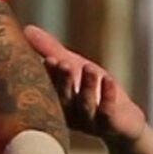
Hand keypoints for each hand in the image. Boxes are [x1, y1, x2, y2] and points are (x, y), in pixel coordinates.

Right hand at [24, 25, 146, 145]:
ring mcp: (90, 121)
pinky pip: (107, 112)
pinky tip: (109, 80)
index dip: (49, 75)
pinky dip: (107, 95)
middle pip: (64, 97)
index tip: (48, 59)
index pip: (49, 88)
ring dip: (86, 85)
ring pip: (85, 104)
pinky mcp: (111, 124)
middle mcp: (70, 113)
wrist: (125, 123)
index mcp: (57, 101)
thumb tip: (26, 29)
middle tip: (61, 62)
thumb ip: (50, 50)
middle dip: (62, 80)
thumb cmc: (95, 92)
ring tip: (88, 67)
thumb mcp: (74, 66)